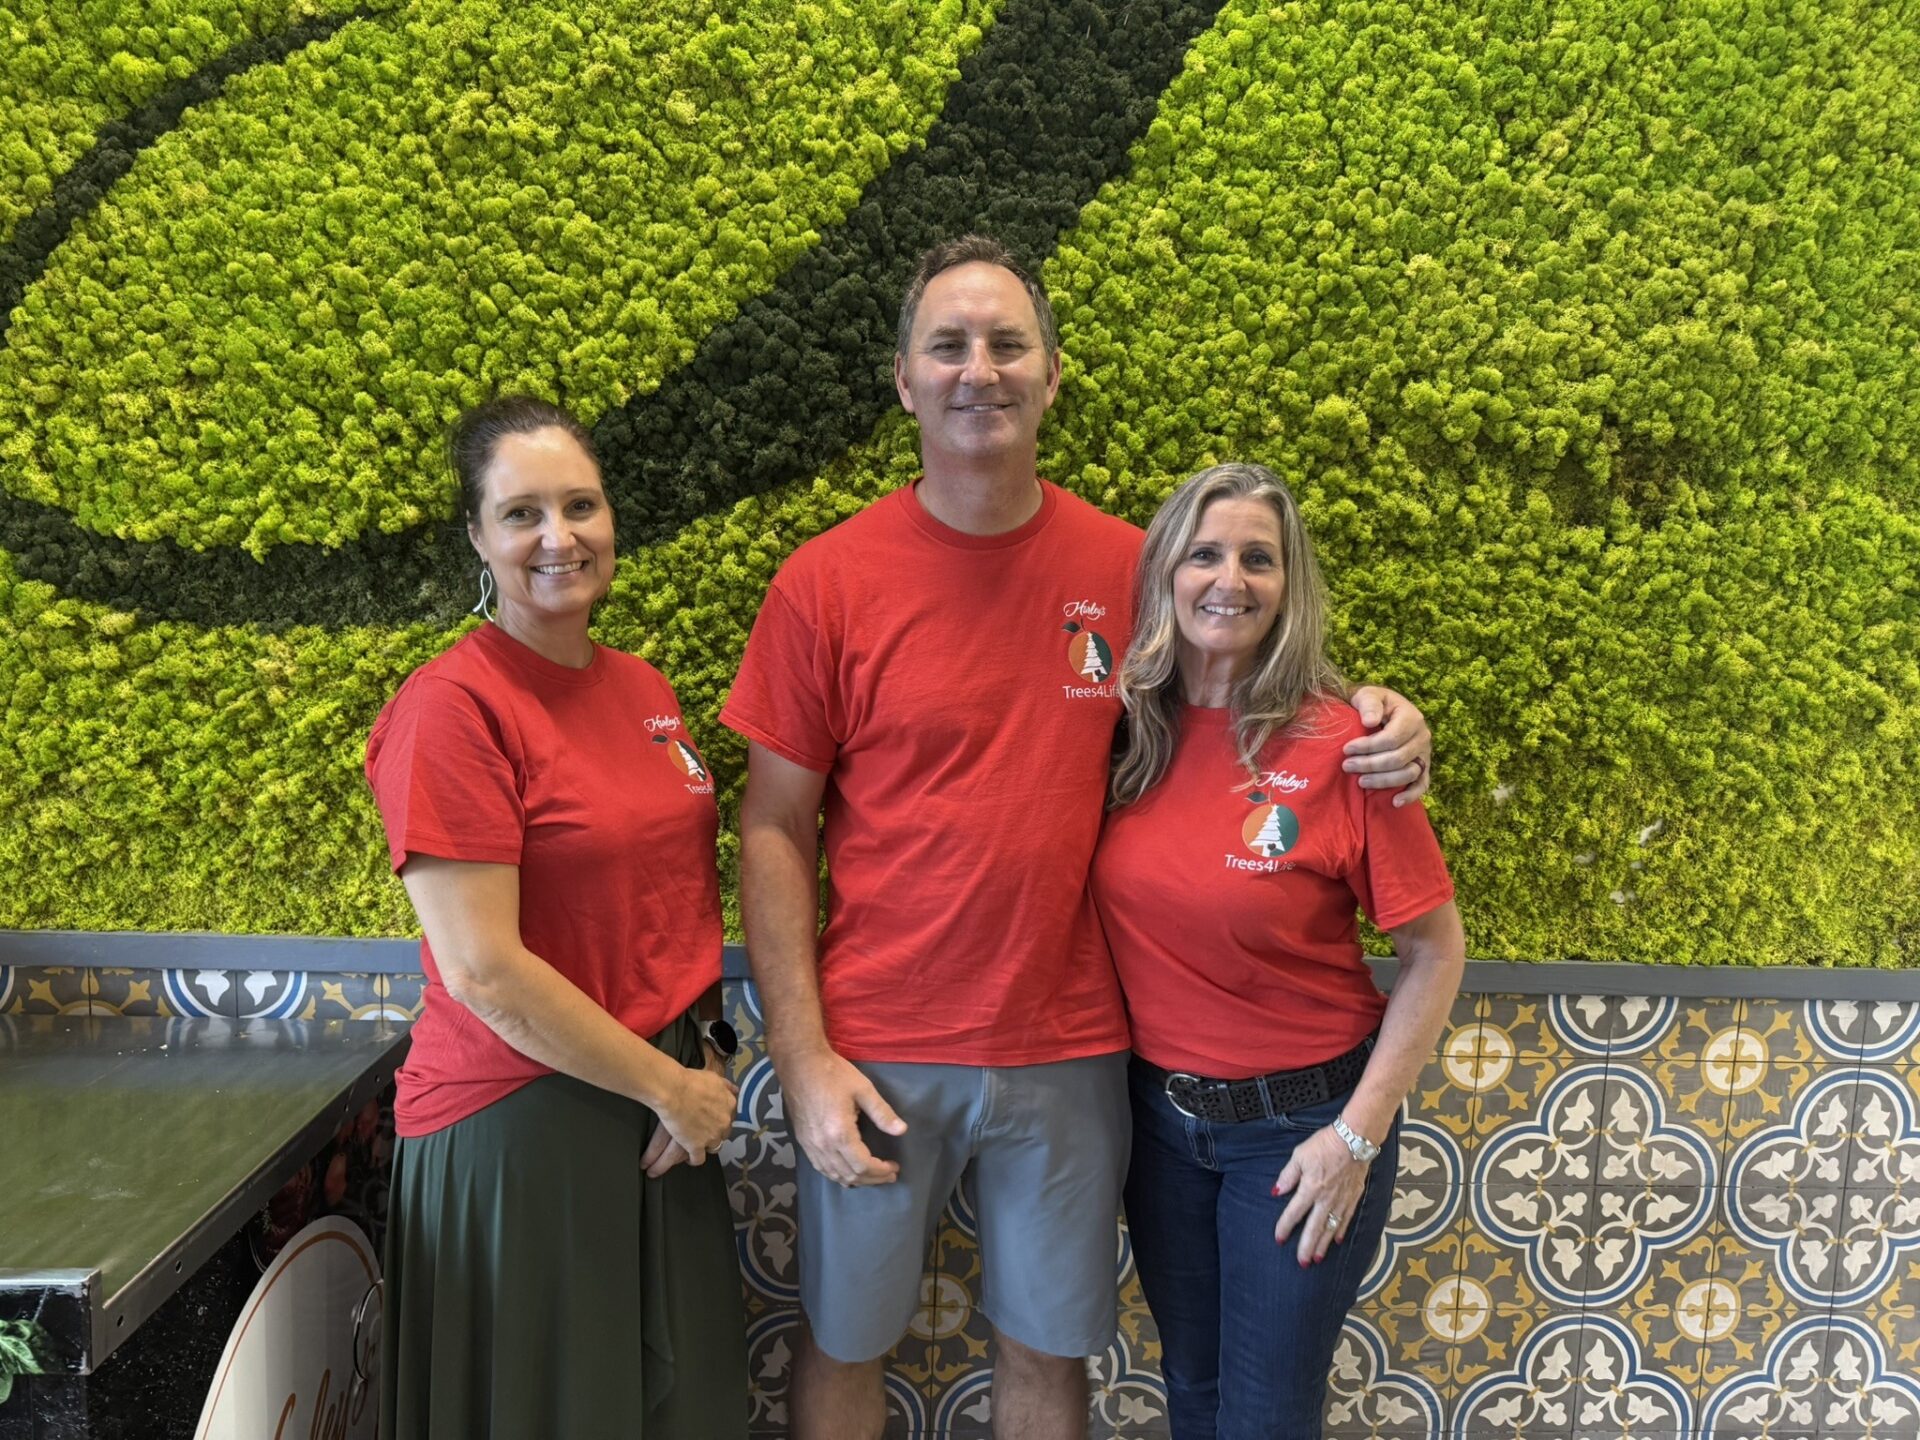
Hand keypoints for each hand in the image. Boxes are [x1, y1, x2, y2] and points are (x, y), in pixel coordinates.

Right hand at [652, 1057, 738, 1169]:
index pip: (729, 1117)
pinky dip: (693, 1159)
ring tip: (697, 1143)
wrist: (674, 1090)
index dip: (719, 1119)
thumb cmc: (690, 1081)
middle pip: (723, 1133)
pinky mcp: (696, 1147)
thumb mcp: (713, 1078)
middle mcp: (724, 1122)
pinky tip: (688, 1156)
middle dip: (715, 1132)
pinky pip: (699, 1159)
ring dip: (707, 1146)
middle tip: (703, 1130)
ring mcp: (712, 1136)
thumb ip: (726, 1086)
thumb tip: (735, 1090)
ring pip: (714, 1147)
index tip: (711, 1118)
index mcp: (729, 1104)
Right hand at [779, 1043, 907, 1186]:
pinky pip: (821, 1168)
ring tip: (871, 1176)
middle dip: (872, 1179)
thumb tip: (902, 1130)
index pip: (863, 1165)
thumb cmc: (832, 1073)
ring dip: (855, 1180)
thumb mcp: (863, 1089)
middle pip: (850, 1175)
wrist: (799, 1064)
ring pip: (834, 1175)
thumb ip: (882, 1113)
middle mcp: (823, 1145)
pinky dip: (837, 1175)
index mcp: (840, 1133)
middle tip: (888, 1175)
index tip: (894, 1168)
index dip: (881, 1171)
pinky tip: (847, 1172)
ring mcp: (810, 1145)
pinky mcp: (803, 1142)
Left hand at [1272, 1125, 1374, 1265]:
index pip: (1294, 1213)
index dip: (1285, 1227)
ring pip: (1331, 1228)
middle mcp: (1326, 1199)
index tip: (1279, 1239)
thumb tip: (1276, 1191)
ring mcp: (1341, 1200)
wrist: (1355, 1139)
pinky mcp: (1354, 1197)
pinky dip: (1340, 1231)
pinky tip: (1336, 1240)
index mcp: (1310, 1188)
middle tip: (1302, 1263)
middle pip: (1314, 1228)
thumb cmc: (1325, 1144)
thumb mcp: (1300, 1155)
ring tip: (1317, 1258)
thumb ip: (1288, 1176)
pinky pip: (1346, 1219)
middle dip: (1307, 1247)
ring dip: (1323, 1244)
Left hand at [1343, 686, 1431, 805]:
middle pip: (1398, 758)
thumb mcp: (1367, 695)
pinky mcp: (1423, 767)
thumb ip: (1368, 704)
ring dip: (1383, 781)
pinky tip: (1395, 802)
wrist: (1381, 709)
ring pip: (1408, 773)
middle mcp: (1422, 736)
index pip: (1391, 738)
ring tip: (1360, 781)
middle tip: (1346, 766)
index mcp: (1411, 717)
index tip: (1346, 750)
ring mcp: (1424, 754)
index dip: (1368, 747)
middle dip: (1370, 765)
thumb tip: (1369, 722)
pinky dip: (1410, 795)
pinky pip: (1422, 784)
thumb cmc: (1371, 703)